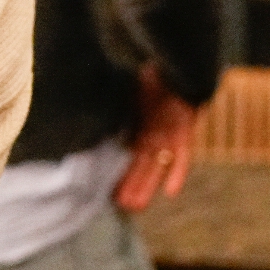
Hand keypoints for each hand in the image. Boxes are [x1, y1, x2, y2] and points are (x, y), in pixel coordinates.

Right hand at [112, 64, 196, 213]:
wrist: (179, 64)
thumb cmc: (151, 75)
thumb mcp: (125, 93)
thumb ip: (112, 108)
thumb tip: (84, 112)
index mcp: (137, 126)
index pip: (124, 154)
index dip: (116, 171)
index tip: (104, 188)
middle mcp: (152, 135)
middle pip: (140, 166)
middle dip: (130, 185)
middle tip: (119, 204)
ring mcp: (168, 136)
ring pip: (156, 167)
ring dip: (147, 185)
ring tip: (136, 205)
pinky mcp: (185, 133)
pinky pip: (182, 157)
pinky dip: (176, 173)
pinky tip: (170, 192)